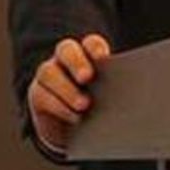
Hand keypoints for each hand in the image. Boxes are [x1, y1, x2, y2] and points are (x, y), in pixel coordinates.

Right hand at [27, 34, 110, 152]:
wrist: (79, 125)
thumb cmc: (101, 102)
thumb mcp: (110, 92)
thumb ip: (116, 84)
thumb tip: (132, 91)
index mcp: (88, 53)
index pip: (90, 43)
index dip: (95, 47)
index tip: (103, 58)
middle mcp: (65, 59)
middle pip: (66, 50)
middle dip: (76, 62)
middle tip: (87, 77)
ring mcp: (49, 74)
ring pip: (49, 72)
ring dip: (66, 89)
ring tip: (84, 104)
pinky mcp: (37, 94)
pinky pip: (42, 96)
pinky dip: (59, 107)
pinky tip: (75, 117)